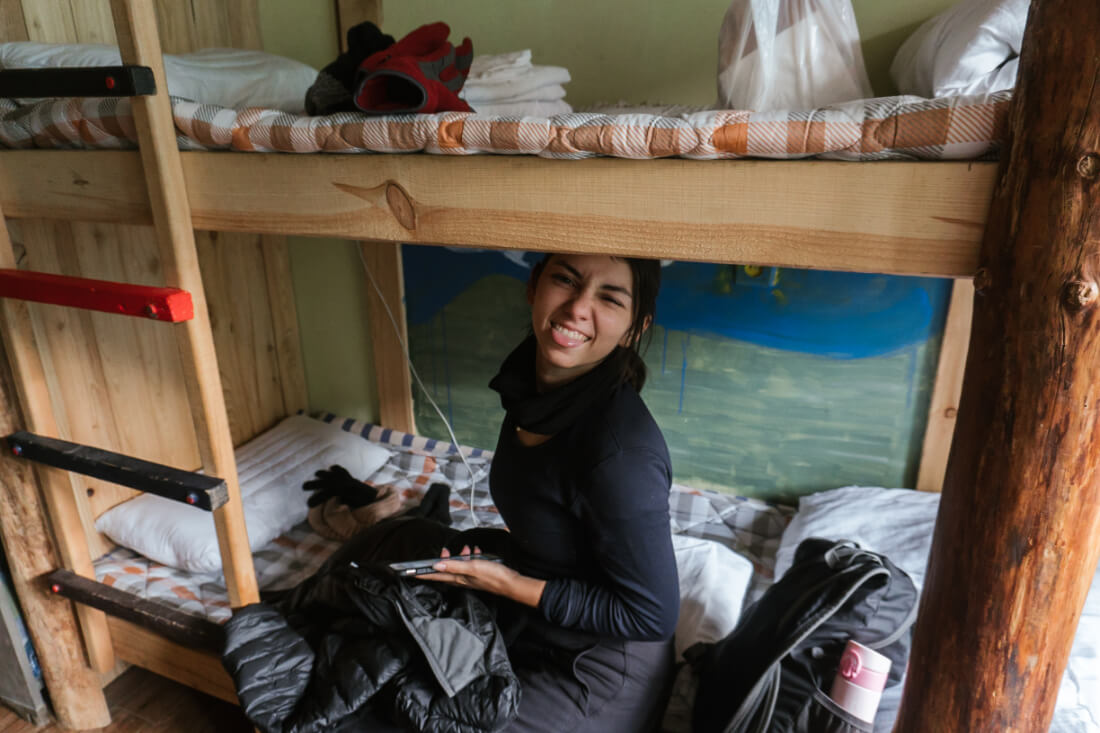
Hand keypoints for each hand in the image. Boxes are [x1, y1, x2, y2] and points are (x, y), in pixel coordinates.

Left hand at [420, 545, 545, 607]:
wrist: (511, 583)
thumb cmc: (493, 575)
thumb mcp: (473, 567)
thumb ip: (455, 565)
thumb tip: (436, 564)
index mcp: (459, 578)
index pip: (437, 574)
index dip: (424, 573)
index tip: (411, 572)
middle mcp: (463, 578)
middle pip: (446, 570)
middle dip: (442, 560)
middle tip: (444, 551)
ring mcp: (471, 577)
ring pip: (459, 566)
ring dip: (459, 557)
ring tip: (466, 549)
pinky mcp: (479, 574)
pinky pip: (470, 564)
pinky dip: (470, 557)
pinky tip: (475, 552)